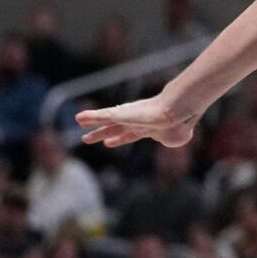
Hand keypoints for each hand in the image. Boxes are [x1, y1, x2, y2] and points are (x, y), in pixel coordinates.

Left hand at [76, 94, 194, 147]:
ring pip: (105, 119)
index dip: (119, 140)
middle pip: (114, 128)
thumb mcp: (176, 137)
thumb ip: (173, 139)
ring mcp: (127, 117)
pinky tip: (79, 118)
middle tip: (86, 138)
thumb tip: (175, 138)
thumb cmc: (178, 125)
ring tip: (78, 120)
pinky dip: (90, 116)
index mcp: (147, 129)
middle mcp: (135, 122)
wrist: (174, 114)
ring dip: (92, 120)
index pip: (129, 135)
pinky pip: (101, 116)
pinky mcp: (119, 114)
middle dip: (101, 133)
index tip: (108, 143)